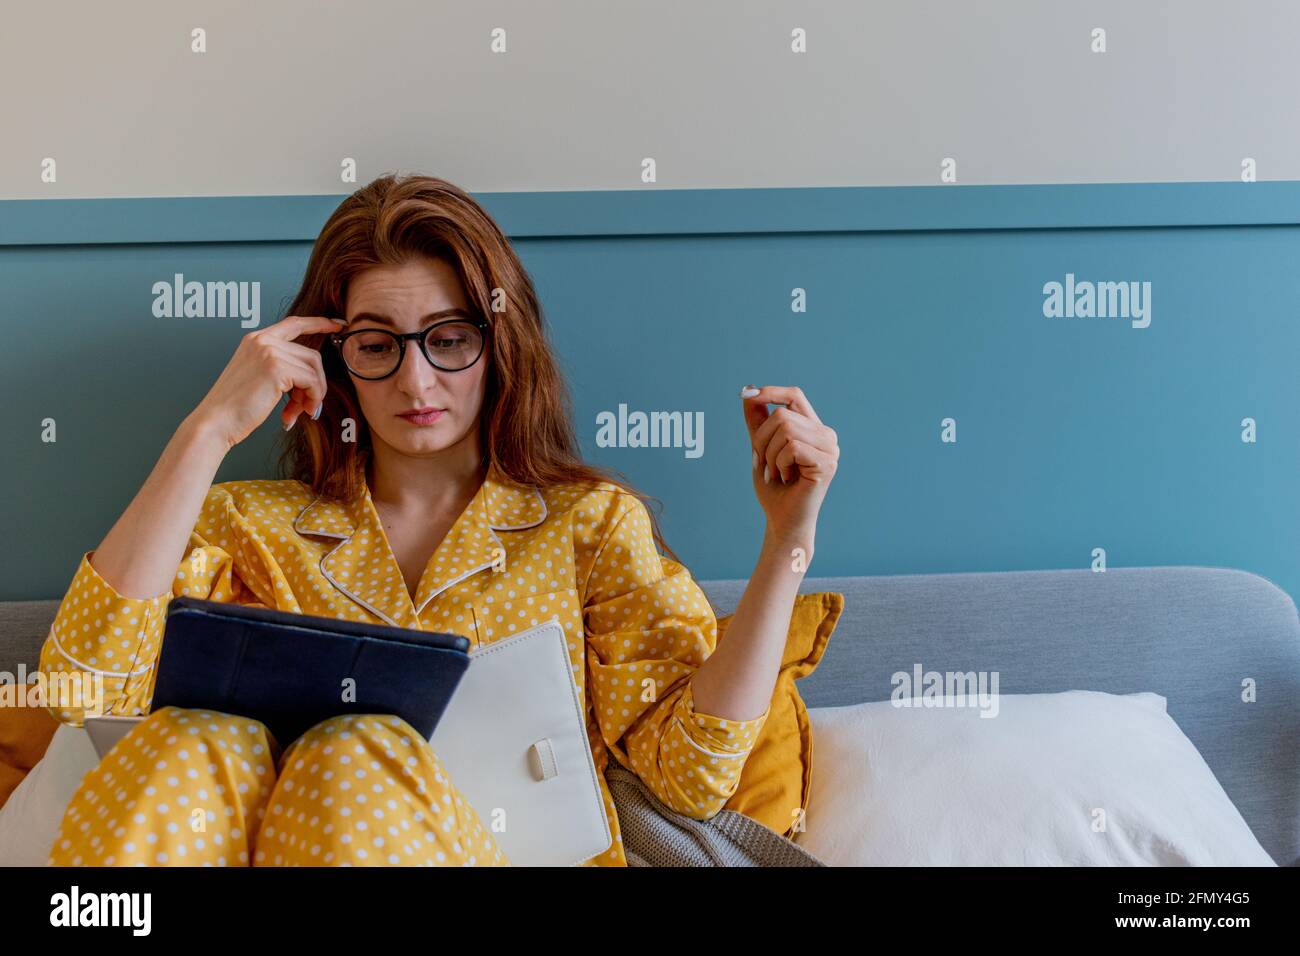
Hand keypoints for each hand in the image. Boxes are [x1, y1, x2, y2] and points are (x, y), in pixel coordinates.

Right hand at [190, 315, 344, 450]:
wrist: (216, 422)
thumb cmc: (235, 407)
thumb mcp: (258, 378)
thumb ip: (282, 370)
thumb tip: (312, 380)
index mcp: (256, 340)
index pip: (294, 324)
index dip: (319, 323)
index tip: (337, 326)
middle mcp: (263, 341)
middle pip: (311, 355)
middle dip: (315, 384)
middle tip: (306, 407)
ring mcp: (270, 352)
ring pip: (314, 369)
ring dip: (313, 395)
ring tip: (299, 412)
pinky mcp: (277, 368)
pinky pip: (312, 381)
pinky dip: (312, 399)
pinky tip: (296, 413)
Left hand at [740, 384, 838, 543]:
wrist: (781, 520)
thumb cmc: (775, 488)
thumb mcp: (761, 448)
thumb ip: (757, 422)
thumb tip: (748, 391)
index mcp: (813, 429)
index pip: (794, 396)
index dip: (771, 392)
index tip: (747, 394)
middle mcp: (826, 435)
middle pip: (782, 415)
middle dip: (762, 440)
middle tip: (765, 464)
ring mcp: (830, 449)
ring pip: (785, 429)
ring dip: (770, 454)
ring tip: (777, 473)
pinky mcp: (827, 463)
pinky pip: (791, 447)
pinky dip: (779, 463)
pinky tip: (786, 478)